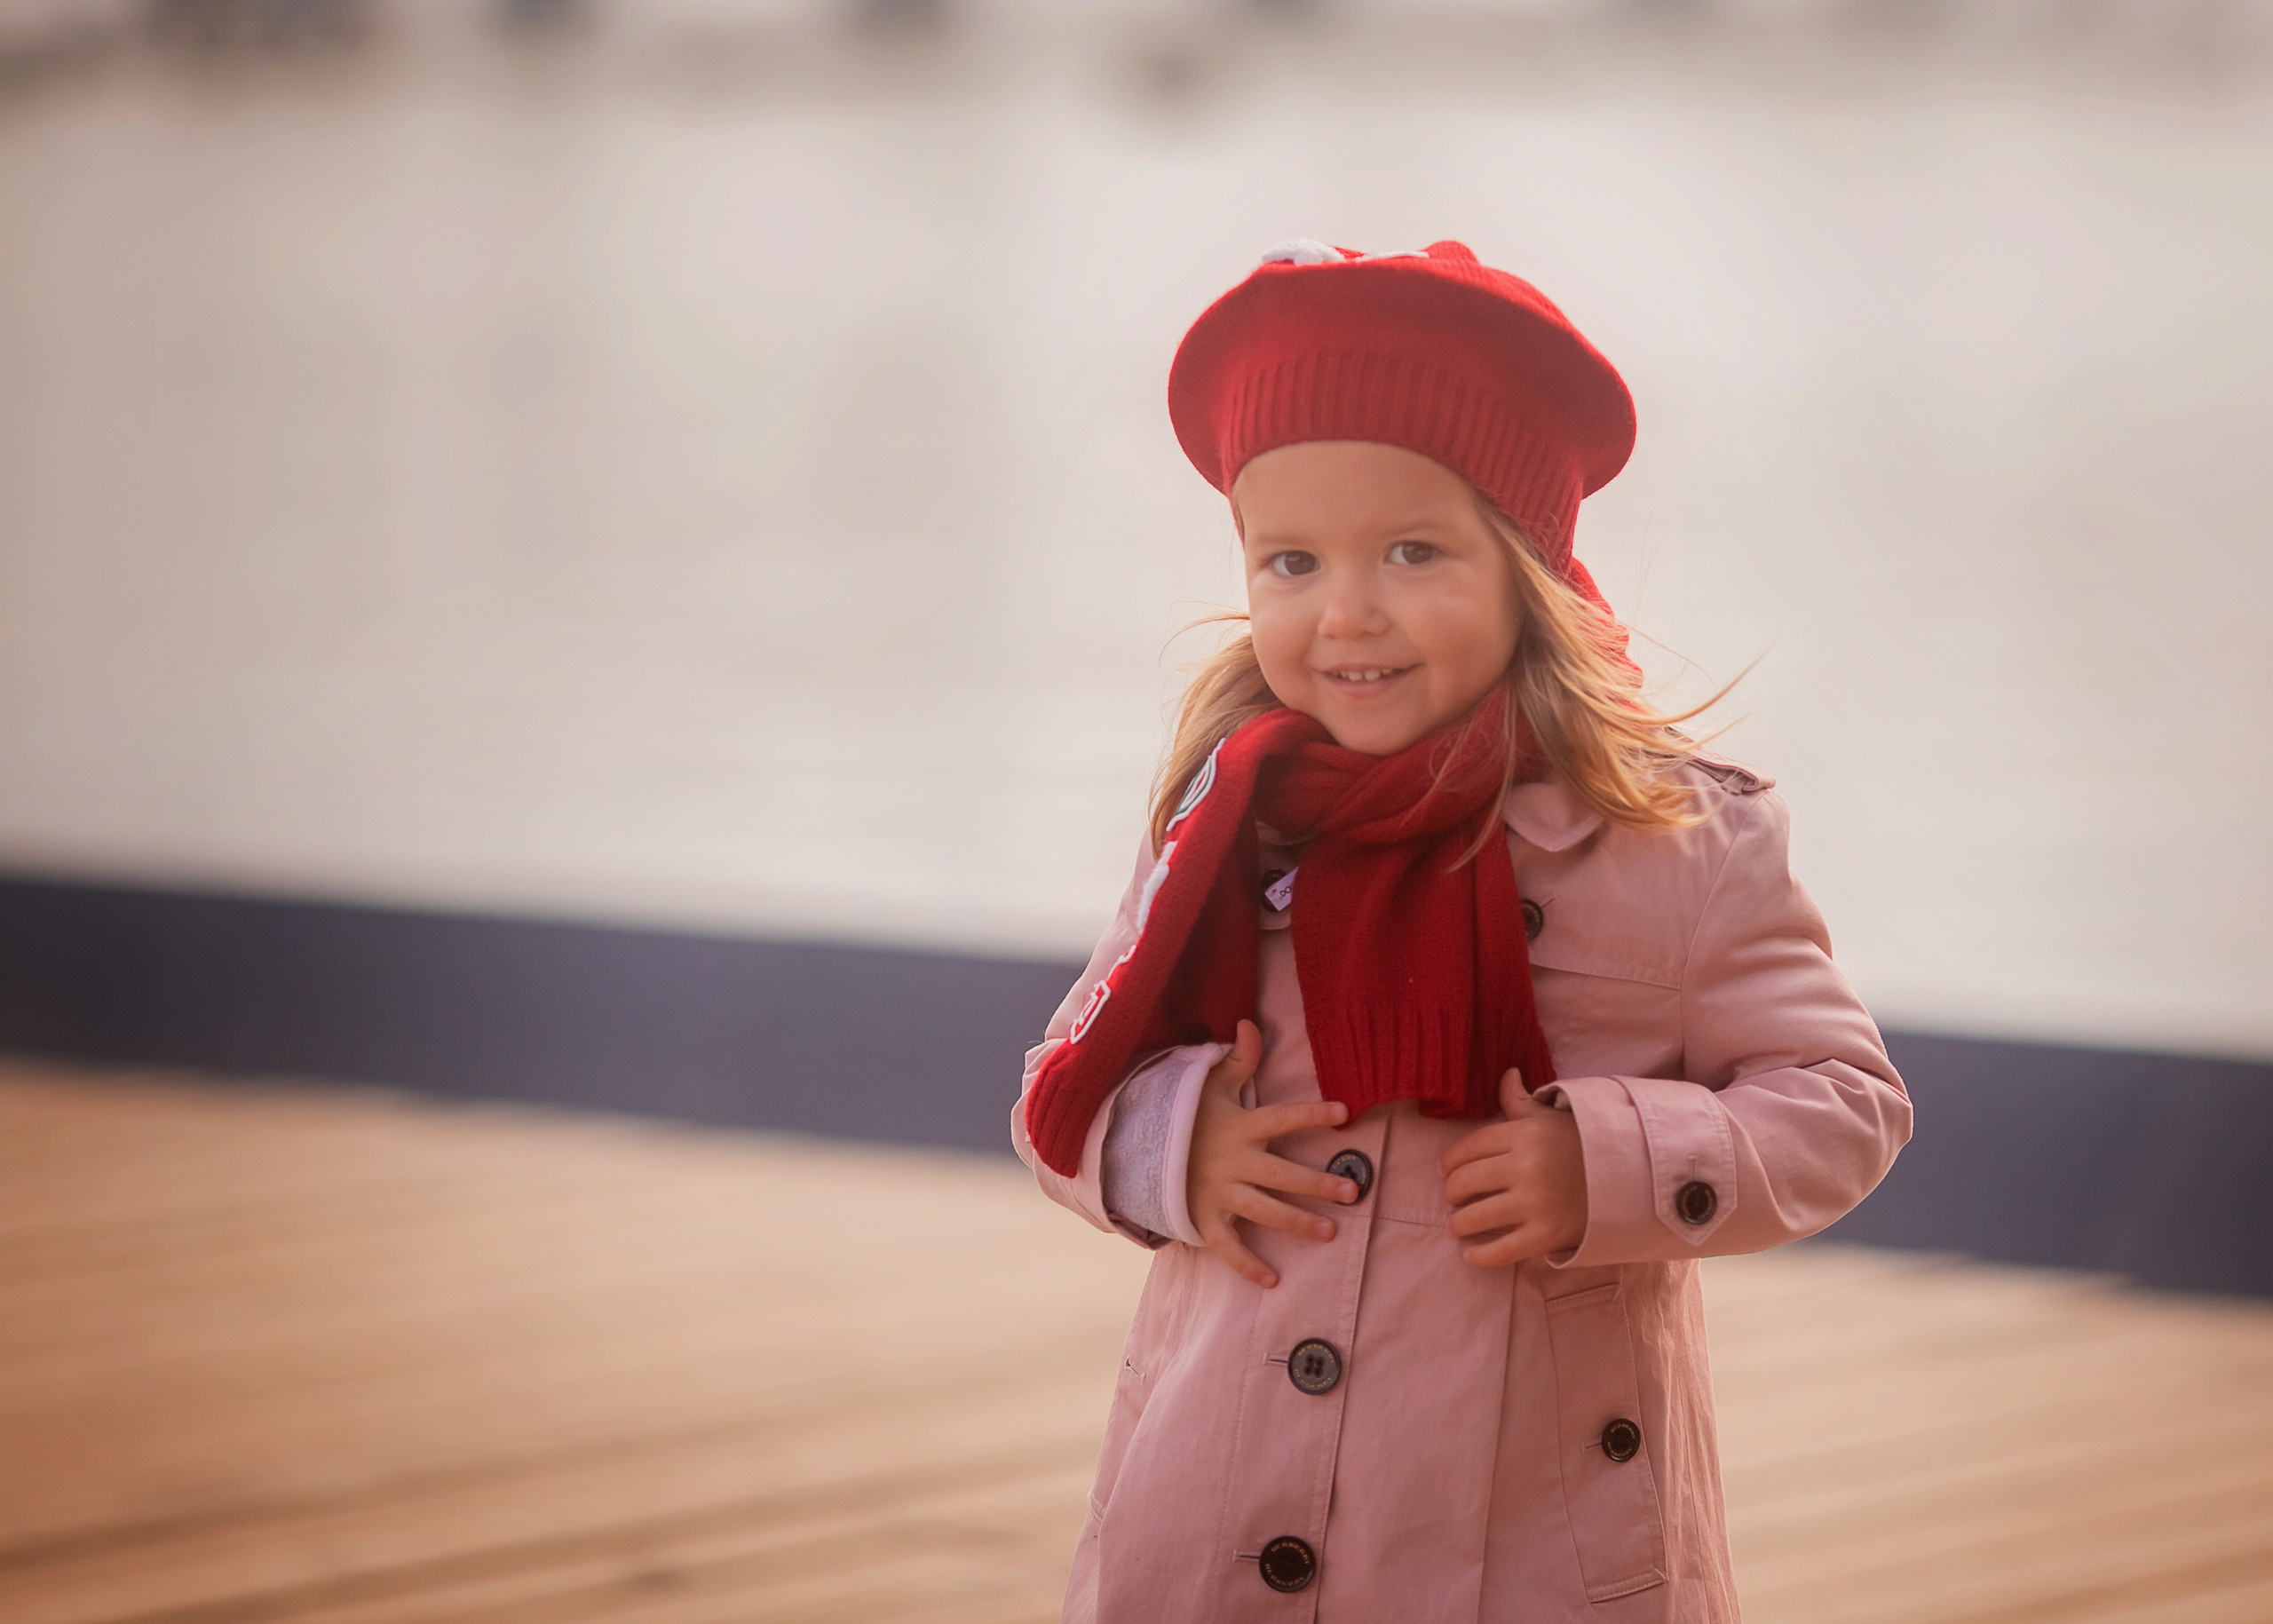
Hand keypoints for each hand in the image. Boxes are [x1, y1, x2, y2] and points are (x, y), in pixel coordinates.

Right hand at [1187, 1019, 1360, 1288]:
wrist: (1136, 1145)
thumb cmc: (1185, 1114)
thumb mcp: (1207, 1083)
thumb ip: (1238, 1060)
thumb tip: (1251, 1023)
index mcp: (1239, 1127)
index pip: (1281, 1117)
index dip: (1311, 1114)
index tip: (1343, 1112)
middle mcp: (1233, 1162)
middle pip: (1281, 1174)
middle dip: (1317, 1183)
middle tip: (1352, 1191)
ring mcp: (1218, 1193)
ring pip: (1263, 1210)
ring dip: (1297, 1222)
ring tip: (1329, 1231)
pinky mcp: (1204, 1219)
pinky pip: (1228, 1246)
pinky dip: (1247, 1265)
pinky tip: (1273, 1279)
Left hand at [1441, 1068, 1588, 1266]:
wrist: (1633, 1176)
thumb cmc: (1585, 1144)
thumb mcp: (1552, 1117)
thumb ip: (1521, 1101)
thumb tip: (1506, 1074)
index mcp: (1524, 1134)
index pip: (1471, 1147)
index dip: (1451, 1160)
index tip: (1445, 1169)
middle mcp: (1526, 1167)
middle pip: (1467, 1181)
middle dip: (1452, 1192)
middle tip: (1453, 1198)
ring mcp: (1536, 1203)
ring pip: (1477, 1216)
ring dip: (1459, 1224)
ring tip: (1458, 1225)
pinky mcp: (1547, 1235)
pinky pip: (1503, 1250)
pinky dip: (1481, 1256)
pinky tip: (1470, 1255)